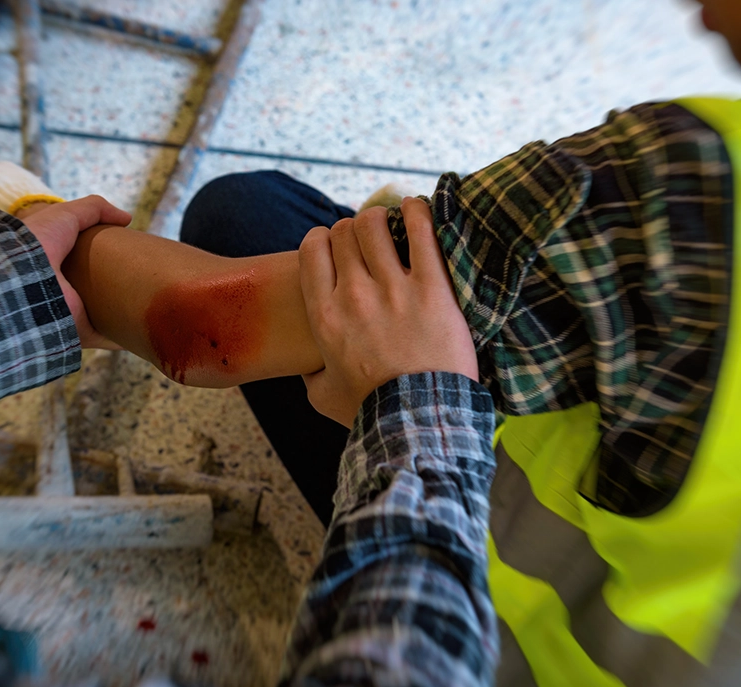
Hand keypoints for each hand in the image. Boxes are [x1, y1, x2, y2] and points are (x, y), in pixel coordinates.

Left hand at [19, 196, 131, 348]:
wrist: (20, 276)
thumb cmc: (36, 243)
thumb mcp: (64, 215)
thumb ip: (94, 210)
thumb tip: (127, 219)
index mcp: (53, 266)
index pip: (80, 264)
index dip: (101, 258)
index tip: (127, 254)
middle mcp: (60, 292)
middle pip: (94, 292)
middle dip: (115, 288)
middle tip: (142, 279)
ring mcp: (69, 316)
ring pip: (102, 316)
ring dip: (120, 313)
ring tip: (148, 304)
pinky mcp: (79, 333)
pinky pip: (106, 338)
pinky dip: (122, 338)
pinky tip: (142, 331)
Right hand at [298, 197, 477, 425]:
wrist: (420, 421)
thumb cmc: (372, 412)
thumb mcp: (324, 397)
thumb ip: (311, 374)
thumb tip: (309, 365)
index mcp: (324, 315)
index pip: (312, 248)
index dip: (324, 239)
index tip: (338, 248)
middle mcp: (353, 295)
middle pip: (344, 231)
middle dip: (355, 229)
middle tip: (372, 241)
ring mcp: (393, 289)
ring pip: (376, 224)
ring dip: (383, 218)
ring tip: (396, 224)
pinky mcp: (432, 288)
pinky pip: (421, 231)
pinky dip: (418, 212)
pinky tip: (418, 211)